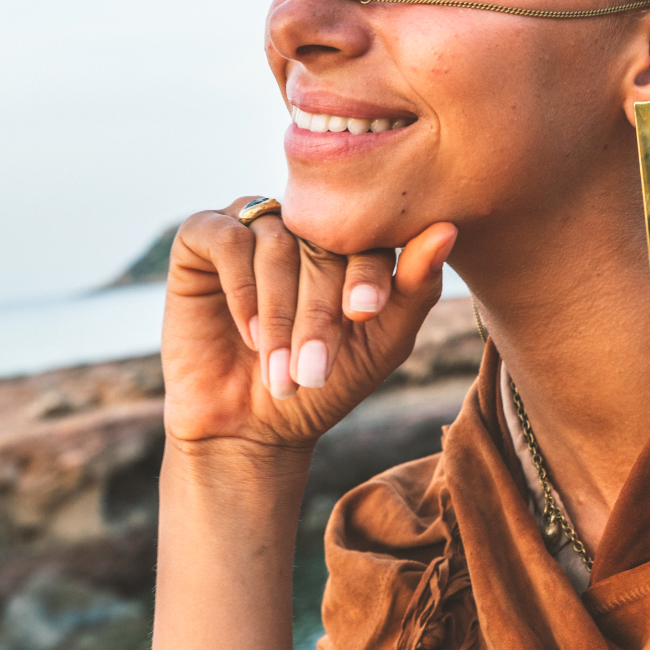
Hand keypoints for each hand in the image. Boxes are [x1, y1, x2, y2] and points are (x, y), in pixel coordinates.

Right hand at [160, 197, 457, 454]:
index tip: (365, 315)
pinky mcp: (202, 235)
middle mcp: (300, 222)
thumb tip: (447, 229)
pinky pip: (227, 238)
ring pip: (274, 241)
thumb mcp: (382, 342)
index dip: (367, 273)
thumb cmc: (324, 384)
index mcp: (348, 237)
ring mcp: (251, 223)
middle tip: (316, 368)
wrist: (250, 427)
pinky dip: (241, 288)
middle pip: (318, 240)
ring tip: (281, 369)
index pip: (366, 232)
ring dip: (279, 312)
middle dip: (319, 309)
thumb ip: (416, 287)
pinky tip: (248, 334)